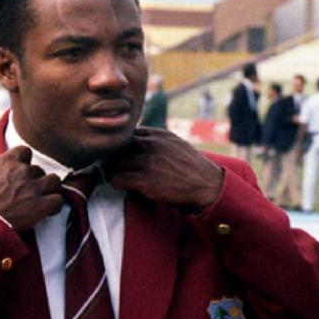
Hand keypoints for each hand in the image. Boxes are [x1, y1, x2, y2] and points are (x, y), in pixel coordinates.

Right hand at [0, 146, 63, 231]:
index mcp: (7, 162)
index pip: (25, 151)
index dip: (25, 162)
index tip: (21, 172)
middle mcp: (23, 171)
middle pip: (38, 170)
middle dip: (35, 180)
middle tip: (28, 193)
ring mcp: (34, 187)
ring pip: (54, 181)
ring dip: (50, 189)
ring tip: (42, 199)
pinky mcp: (41, 205)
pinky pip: (58, 200)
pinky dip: (54, 206)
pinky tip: (47, 212)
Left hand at [103, 128, 223, 209]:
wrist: (207, 185)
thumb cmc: (192, 167)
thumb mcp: (177, 144)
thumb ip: (159, 140)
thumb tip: (140, 141)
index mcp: (159, 134)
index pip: (129, 133)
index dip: (121, 144)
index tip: (119, 153)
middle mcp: (152, 145)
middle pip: (118, 146)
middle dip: (112, 156)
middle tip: (111, 165)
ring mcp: (148, 162)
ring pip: (115, 162)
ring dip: (111, 170)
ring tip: (113, 175)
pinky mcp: (145, 180)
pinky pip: (118, 178)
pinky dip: (114, 181)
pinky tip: (119, 184)